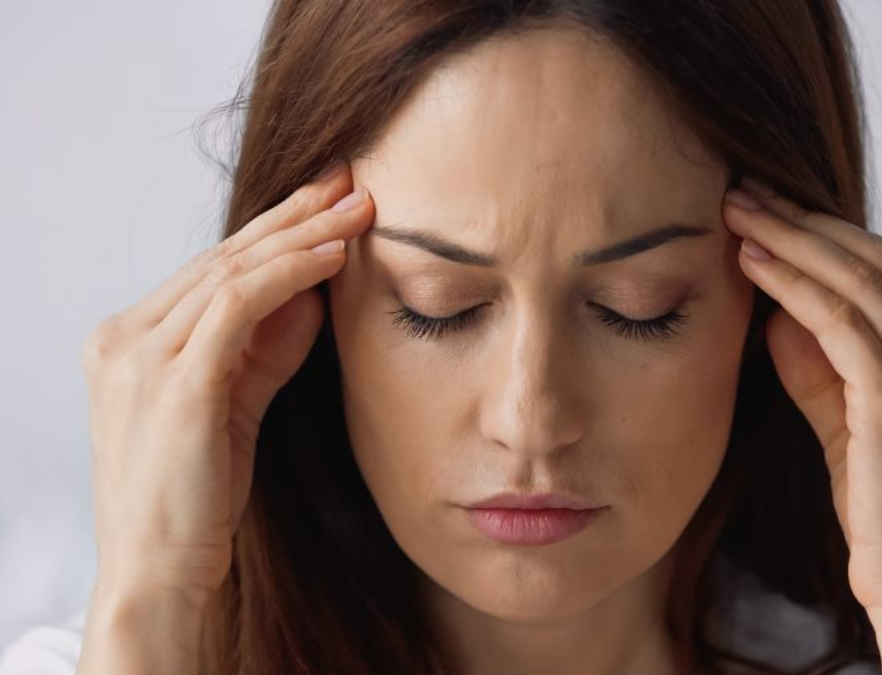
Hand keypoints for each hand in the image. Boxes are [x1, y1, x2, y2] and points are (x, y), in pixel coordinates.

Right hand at [81, 162, 373, 601]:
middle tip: (349, 181)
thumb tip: (314, 292)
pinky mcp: (173, 382)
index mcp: (129, 341)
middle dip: (292, 215)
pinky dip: (289, 275)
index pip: (211, 268)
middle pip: (222, 257)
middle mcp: (125, 338)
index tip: (326, 201)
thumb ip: (266, 345)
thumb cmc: (196, 493)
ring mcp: (139, 357)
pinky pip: (237, 306)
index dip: (273, 230)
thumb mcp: (235, 401)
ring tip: (357, 210)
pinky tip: (332, 256)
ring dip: (302, 236)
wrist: (159, 569)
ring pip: (231, 272)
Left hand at [721, 176, 881, 629]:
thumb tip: (777, 314)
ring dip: (790, 238)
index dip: (827, 235)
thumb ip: (820, 370)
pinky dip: (792, 283)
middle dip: (804, 220)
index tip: (772, 212)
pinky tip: (752, 262)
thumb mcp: (850, 428)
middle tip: (746, 191)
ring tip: (738, 211)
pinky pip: (839, 321)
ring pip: (857, 280)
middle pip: (876, 260)